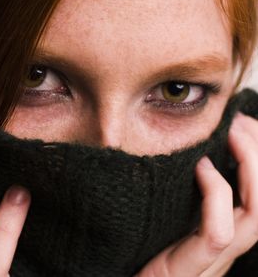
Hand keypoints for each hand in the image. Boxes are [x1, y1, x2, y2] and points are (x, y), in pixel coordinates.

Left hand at [134, 112, 257, 276]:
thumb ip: (182, 189)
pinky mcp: (185, 272)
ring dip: (250, 169)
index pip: (256, 197)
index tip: (243, 125)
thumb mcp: (165, 211)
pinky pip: (216, 235)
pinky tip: (202, 168)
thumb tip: (193, 150)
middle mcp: (223, 248)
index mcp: (220, 233)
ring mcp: (209, 264)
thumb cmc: (137, 244)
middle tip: (241, 122)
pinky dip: (217, 196)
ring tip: (232, 134)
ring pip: (254, 218)